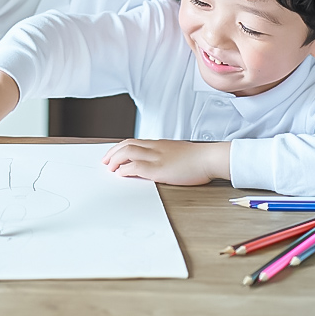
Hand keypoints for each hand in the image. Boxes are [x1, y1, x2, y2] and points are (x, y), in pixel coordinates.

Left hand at [101, 139, 230, 185]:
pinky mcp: (159, 169)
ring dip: (115, 160)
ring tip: (110, 168)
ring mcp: (156, 157)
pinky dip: (125, 169)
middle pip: (126, 145)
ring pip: (127, 152)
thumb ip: (165, 155)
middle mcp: (155, 148)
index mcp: (159, 144)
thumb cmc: (198, 158)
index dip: (120, 147)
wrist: (209, 158)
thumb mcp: (177, 152)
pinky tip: (121, 174)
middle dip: (112, 153)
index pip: (133, 141)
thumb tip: (159, 162)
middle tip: (105, 161)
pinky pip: (136, 166)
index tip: (112, 154)